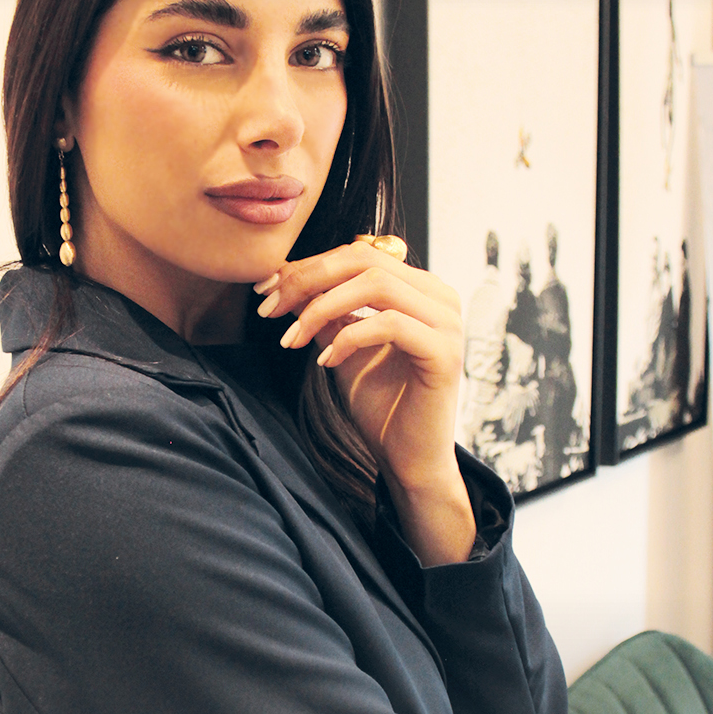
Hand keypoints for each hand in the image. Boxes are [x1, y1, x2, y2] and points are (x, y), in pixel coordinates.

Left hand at [255, 237, 475, 565]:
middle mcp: (439, 296)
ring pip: (376, 283)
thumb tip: (285, 282)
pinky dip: (349, 337)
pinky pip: (389, 324)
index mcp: (418, 288)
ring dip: (321, 307)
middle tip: (268, 308)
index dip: (306, 267)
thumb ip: (325, 313)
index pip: (357, 255)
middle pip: (364, 259)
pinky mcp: (445, 352)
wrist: (408, 459)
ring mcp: (447, 322)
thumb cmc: (380, 405)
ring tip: (290, 338)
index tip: (265, 290)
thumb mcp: (341, 347)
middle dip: (307, 280)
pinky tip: (326, 360)